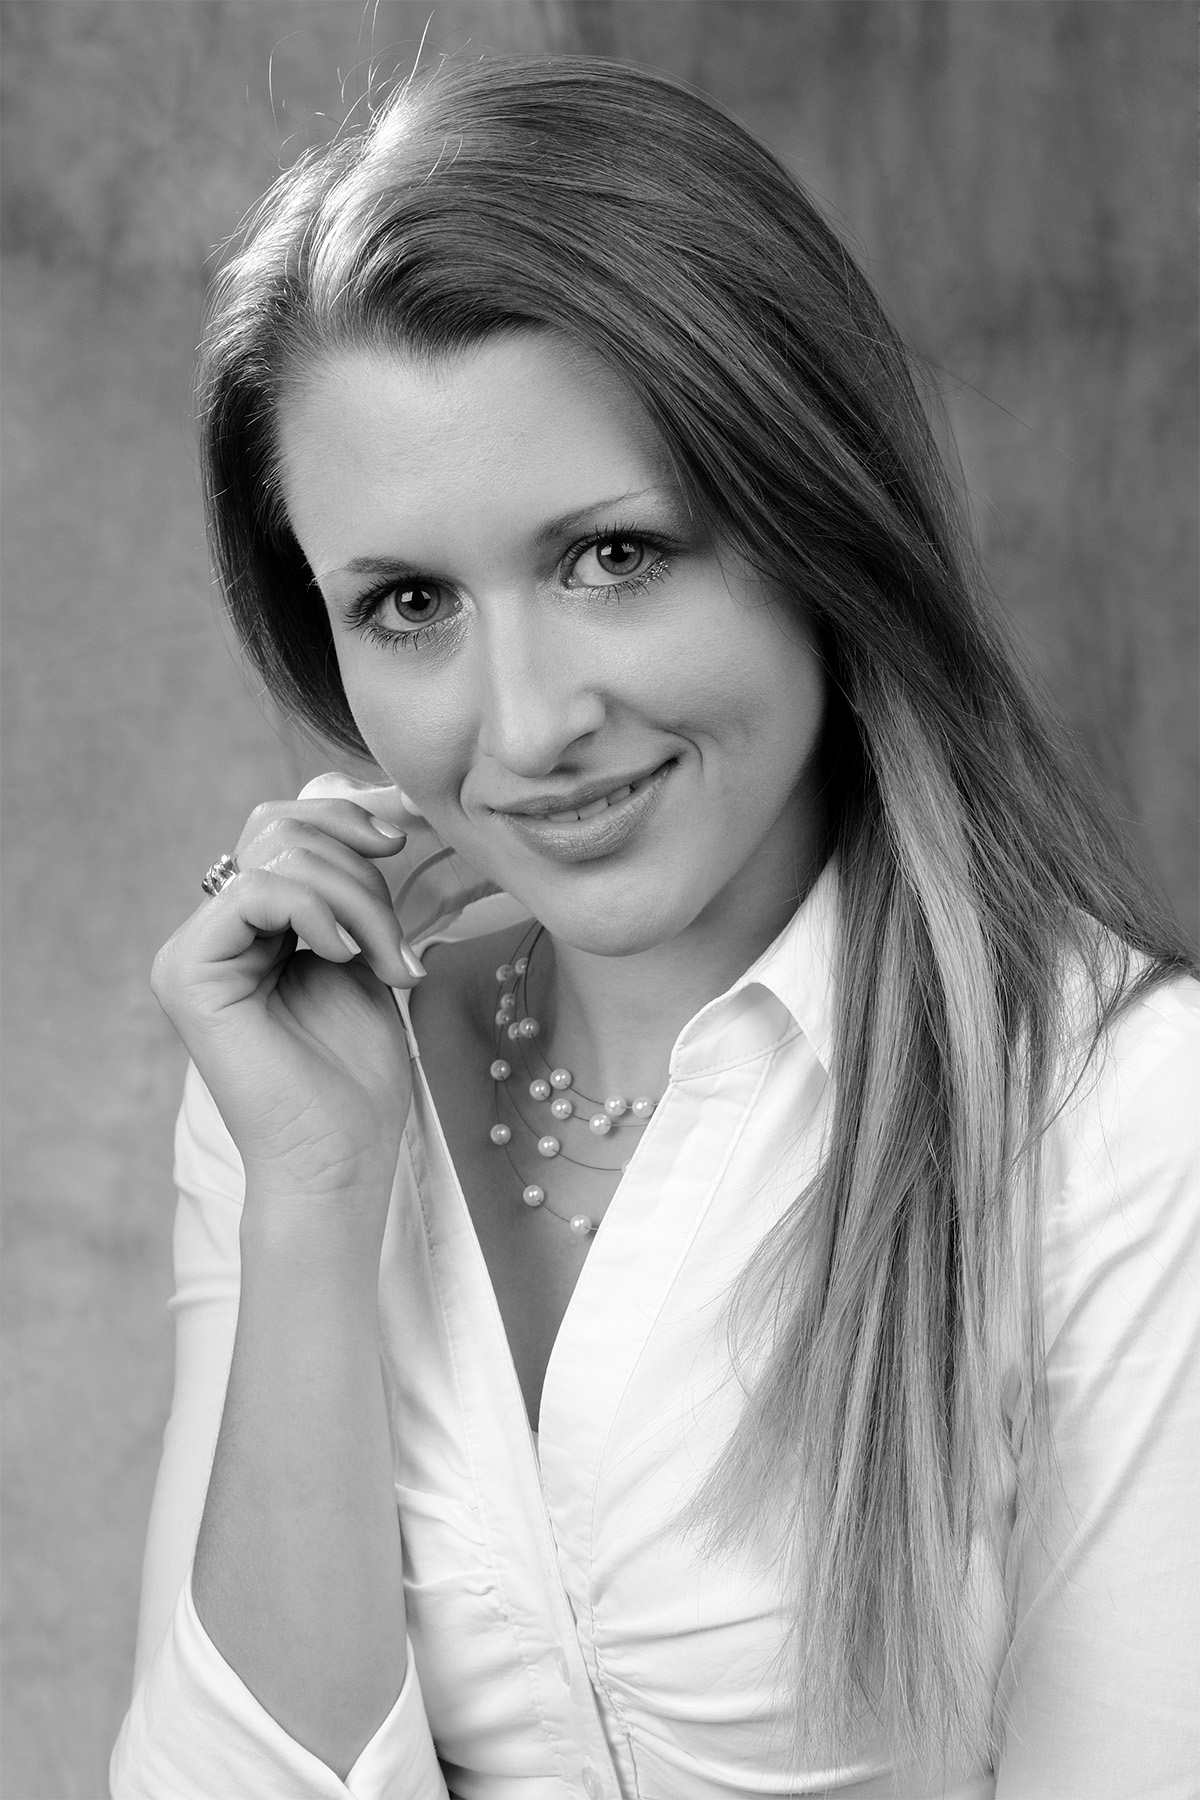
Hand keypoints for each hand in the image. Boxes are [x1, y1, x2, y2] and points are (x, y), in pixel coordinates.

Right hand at [152, 781, 421, 1226]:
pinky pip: (255, 891)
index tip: (399, 842)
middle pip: (281, 831)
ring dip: (357, 902)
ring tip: (388, 965)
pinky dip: (317, 912)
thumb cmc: (356, 1074)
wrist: (340, 1158)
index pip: (283, 828)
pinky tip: (344, 957)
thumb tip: (375, 817)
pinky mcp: (187, 971)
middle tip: (398, 946)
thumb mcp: (365, 956)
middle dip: (360, 872)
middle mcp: (212, 933)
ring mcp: (192, 950)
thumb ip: (351, 892)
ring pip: (277, 857)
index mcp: (249, 926)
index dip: (342, 818)